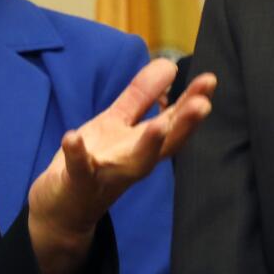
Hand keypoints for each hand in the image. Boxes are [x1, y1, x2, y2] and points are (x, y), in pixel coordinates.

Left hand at [25, 59, 213, 273]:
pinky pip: (79, 169)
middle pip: (166, 144)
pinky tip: (72, 135)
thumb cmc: (96, 162)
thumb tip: (168, 64)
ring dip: (148, 144)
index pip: (175, 122)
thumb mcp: (117, 124)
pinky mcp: (78, 182)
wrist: (63, 209)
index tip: (209, 81)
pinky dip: (77, 153)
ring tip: (159, 125)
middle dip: (185, 124)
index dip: (192, 102)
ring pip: (134, 163)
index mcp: (144, 144)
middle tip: (204, 104)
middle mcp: (134, 162)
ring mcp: (108, 174)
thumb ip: (141, 96)